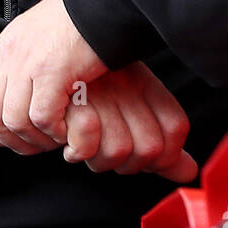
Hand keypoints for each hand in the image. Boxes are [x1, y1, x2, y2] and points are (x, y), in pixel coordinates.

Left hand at [0, 0, 105, 154]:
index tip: (5, 132)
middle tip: (32, 144)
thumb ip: (26, 56)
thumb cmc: (83, 19)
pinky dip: (54, 131)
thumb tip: (21, 87)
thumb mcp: (41, 32)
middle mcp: (10, 53)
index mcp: (6, 44)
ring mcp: (28, 62)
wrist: (105, 0)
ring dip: (34, 139)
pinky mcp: (52, 71)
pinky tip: (68, 131)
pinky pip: (42, 117)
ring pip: (13, 121)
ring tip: (54, 139)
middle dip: (7, 139)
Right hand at [63, 62, 197, 182]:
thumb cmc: (85, 90)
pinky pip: (83, 149)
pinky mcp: (66, 101)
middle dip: (127, 165)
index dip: (163, 155)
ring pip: (117, 153)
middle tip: (105, 150)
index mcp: (144, 81)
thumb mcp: (130, 108)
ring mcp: (99, 92)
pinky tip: (65, 139)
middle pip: (151, 149)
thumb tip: (188, 172)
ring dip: (96, 160)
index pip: (176, 128)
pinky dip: (74, 153)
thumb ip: (160, 143)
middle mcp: (126, 83)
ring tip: (82, 143)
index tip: (139, 155)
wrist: (39, 55)